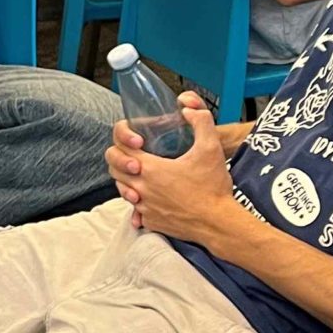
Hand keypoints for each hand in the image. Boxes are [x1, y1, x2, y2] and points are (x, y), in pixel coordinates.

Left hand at [104, 91, 238, 242]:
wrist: (218, 223)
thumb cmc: (213, 188)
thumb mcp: (210, 148)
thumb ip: (201, 121)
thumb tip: (188, 109)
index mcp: (151, 169)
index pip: (119, 147)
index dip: (125, 139)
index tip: (141, 141)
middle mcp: (141, 189)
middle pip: (114, 168)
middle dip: (122, 159)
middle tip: (140, 157)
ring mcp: (144, 207)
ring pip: (122, 189)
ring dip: (129, 179)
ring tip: (145, 174)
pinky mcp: (151, 221)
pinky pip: (135, 209)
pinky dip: (140, 200)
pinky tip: (152, 195)